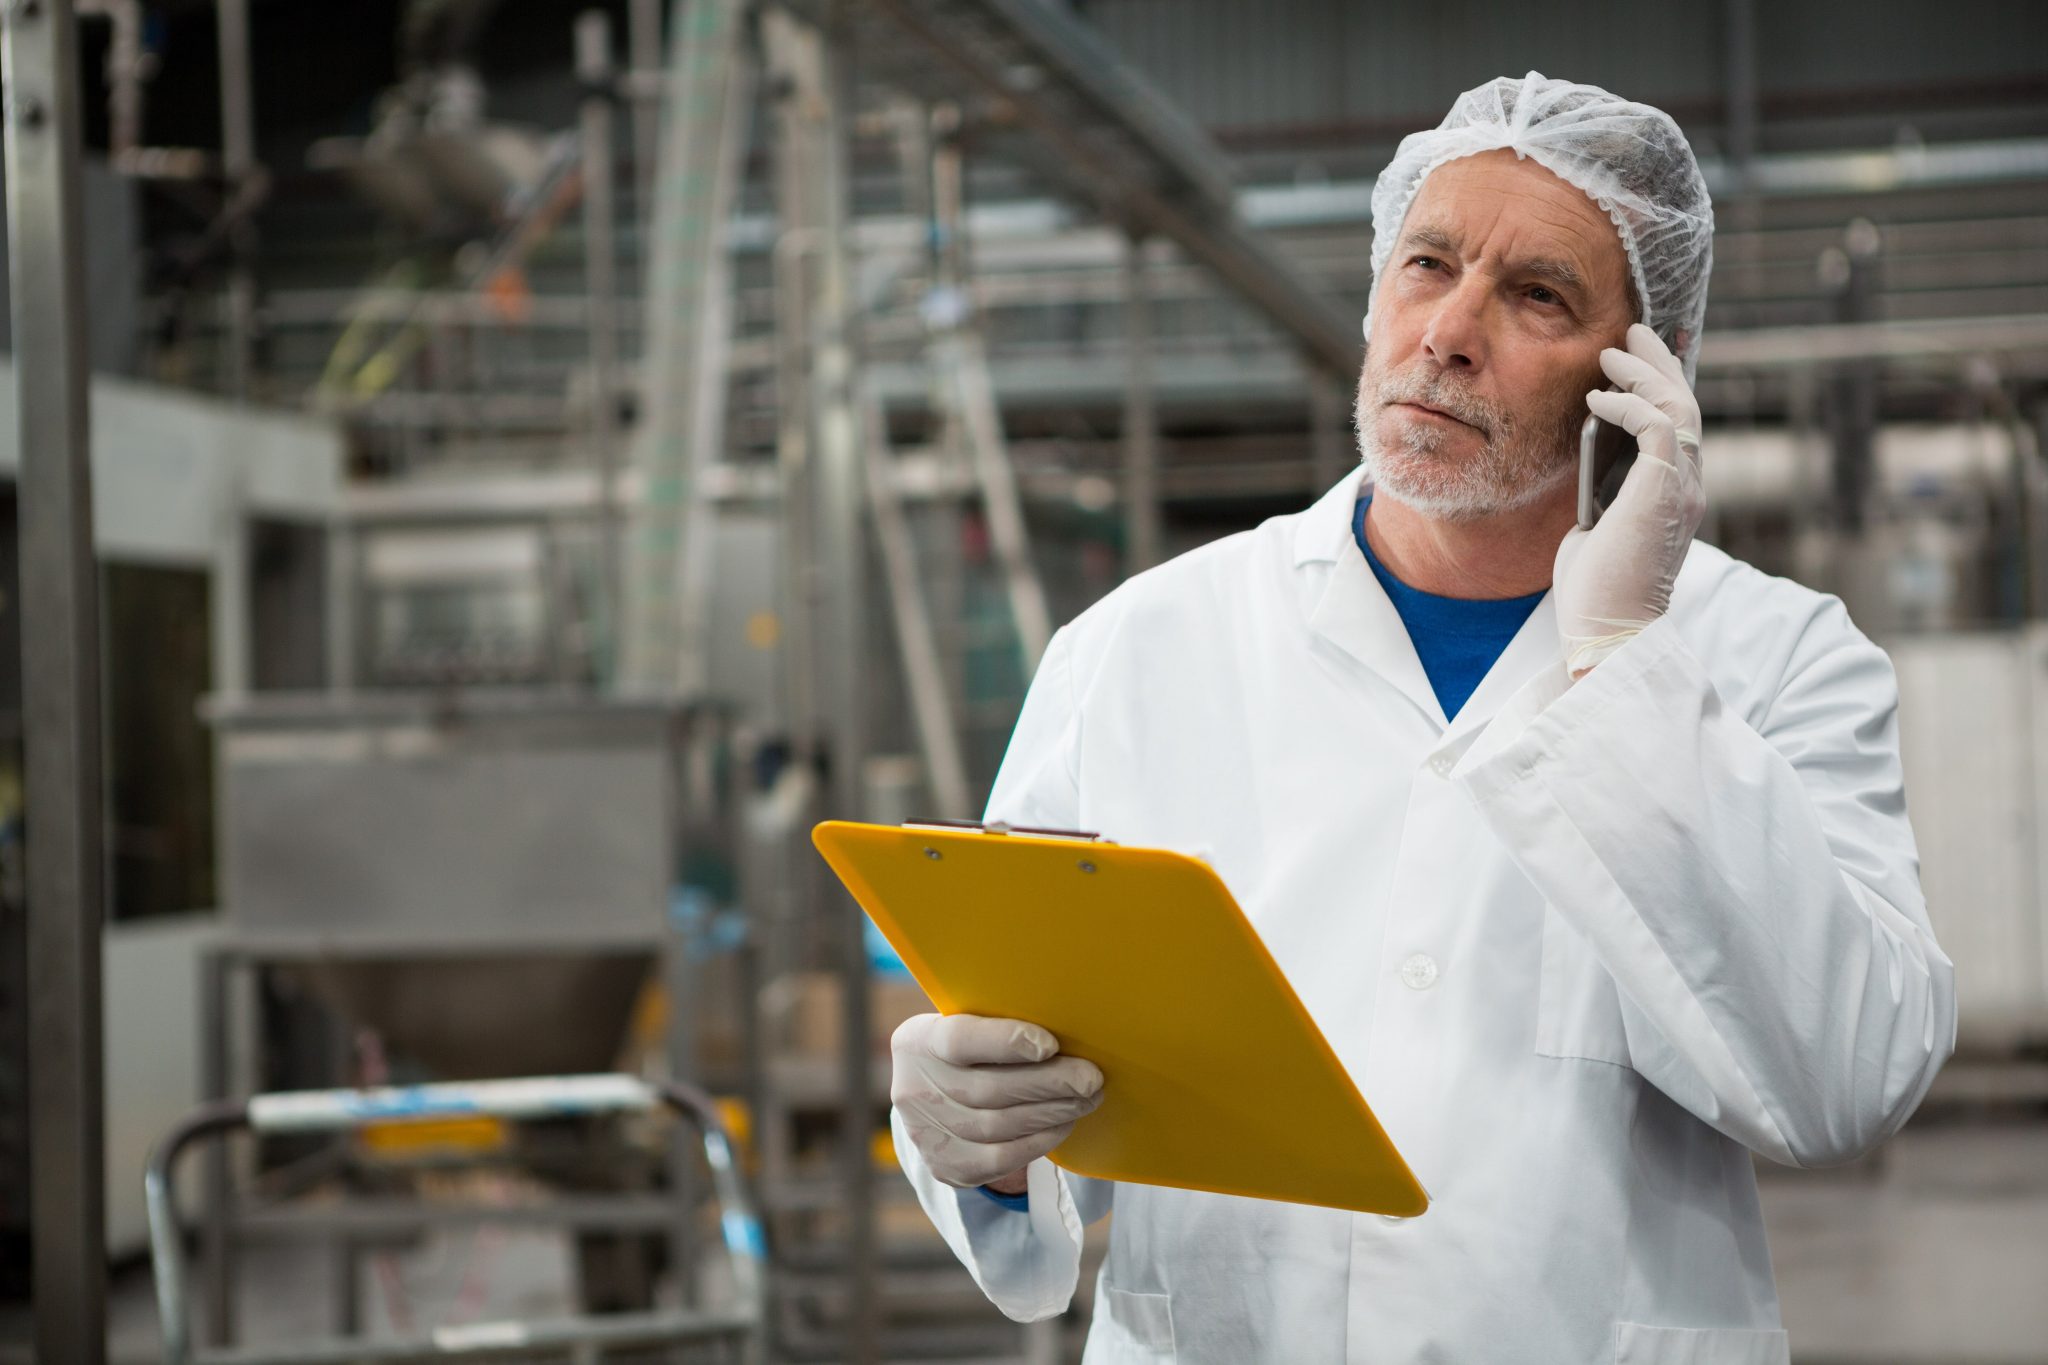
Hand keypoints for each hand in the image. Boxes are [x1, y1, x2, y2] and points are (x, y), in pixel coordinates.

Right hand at [890, 1012, 1103, 1190]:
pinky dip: (1040, 1140)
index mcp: (918, 1041)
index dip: (1005, 1042)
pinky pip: (1002, 1158)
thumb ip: (1000, 1023)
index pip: (959, 1040)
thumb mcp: (968, 1025)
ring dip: (1052, 1112)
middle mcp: (912, 1089)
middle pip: (989, 1089)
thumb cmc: (969, 1052)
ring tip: (1086, 1098)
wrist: (936, 1100)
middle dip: (1049, 1083)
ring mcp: (926, 1134)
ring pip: (1000, 1125)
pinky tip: (1064, 1123)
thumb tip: (1066, 1020)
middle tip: (1090, 1078)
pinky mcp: (948, 1167)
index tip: (1051, 1045)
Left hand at [1554, 323, 1705, 676]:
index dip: (1665, 385)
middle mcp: (1688, 486)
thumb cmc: (1596, 591)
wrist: (1606, 629)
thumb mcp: (1594, 529)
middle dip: (1660, 363)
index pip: (1678, 427)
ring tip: (1613, 350)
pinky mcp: (1663, 491)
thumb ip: (1600, 495)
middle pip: (1685, 406)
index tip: (1643, 355)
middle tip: (1635, 330)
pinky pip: (1657, 427)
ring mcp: (1681, 488)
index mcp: (1674, 495)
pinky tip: (1599, 398)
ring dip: (1644, 373)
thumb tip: (1588, 469)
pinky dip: (1629, 406)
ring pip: (1677, 408)